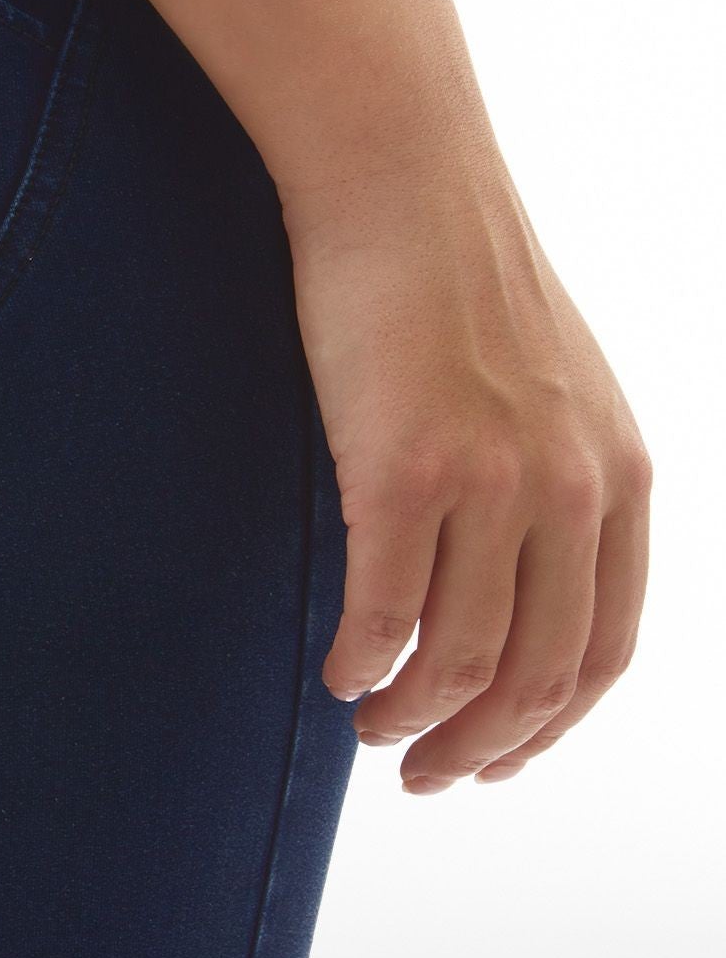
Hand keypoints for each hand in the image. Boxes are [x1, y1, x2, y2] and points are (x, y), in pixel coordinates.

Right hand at [282, 159, 651, 791]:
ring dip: (409, 718)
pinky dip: (361, 663)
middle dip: (478, 748)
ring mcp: (493, 481)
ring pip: (460, 659)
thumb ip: (557, 480)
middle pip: (538, 676)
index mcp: (620, 475)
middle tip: (423, 774)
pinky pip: (385, 611)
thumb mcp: (553, 388)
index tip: (494, 758)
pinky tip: (337, 671)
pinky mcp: (404, 468)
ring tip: (370, 724)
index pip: (605, 652)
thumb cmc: (455, 278)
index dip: (548, 729)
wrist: (401, 182)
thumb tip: (516, 580)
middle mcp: (572, 488)